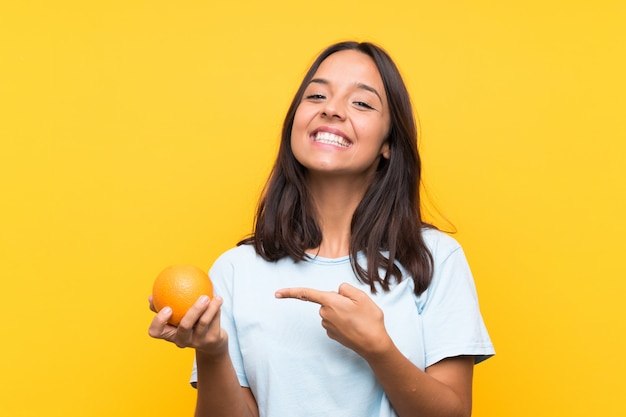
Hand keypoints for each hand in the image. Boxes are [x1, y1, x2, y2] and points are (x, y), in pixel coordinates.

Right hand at [147, 295, 228, 355]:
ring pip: (203, 322)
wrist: (211, 343)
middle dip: (194, 311)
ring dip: (209, 307)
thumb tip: (151, 296)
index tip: (167, 308)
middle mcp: (182, 340)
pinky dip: (216, 309)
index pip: (156, 332)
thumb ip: (164, 305)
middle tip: (201, 297)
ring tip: (210, 296)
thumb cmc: (189, 324)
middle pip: (185, 326)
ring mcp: (198, 341)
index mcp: (169, 334)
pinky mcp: (211, 340)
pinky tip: (218, 298)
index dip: (159, 322)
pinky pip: (214, 321)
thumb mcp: (177, 318)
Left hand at [275, 283, 391, 357]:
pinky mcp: (331, 334)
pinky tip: (354, 326)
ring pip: (332, 310)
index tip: (276, 293)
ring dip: (342, 311)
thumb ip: (346, 288)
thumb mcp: (362, 297)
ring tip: (357, 319)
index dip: (290, 292)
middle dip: (339, 301)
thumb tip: (337, 291)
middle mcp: (324, 314)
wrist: (374, 345)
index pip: (306, 294)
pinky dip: (343, 321)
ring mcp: (327, 326)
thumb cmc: (369, 320)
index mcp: (330, 302)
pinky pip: (334, 321)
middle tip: (356, 308)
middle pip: (327, 300)